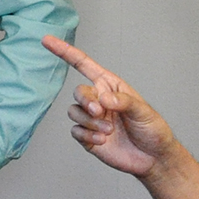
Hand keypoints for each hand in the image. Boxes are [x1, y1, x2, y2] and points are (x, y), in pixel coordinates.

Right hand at [43, 36, 176, 178]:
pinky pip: (75, 131)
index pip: (84, 65)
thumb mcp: (143, 111)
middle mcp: (98, 100)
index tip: (46, 40)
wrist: (152, 158)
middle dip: (86, 101)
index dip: (65, 52)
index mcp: (110, 86)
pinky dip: (87, 135)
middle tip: (99, 111)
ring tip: (108, 130)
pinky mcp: (88, 137)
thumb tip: (102, 98)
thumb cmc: (152, 129)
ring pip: (74, 112)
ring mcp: (92, 119)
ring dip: (90, 121)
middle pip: (78, 92)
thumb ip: (123, 101)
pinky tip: (102, 140)